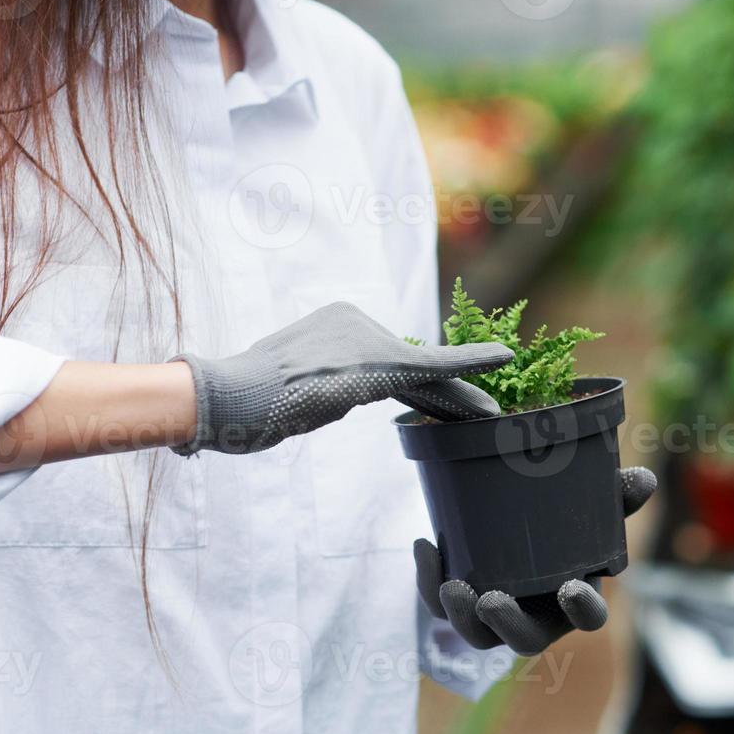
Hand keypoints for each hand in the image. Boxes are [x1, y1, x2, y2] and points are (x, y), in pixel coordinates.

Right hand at [171, 302, 512, 454]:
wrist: (229, 398)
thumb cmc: (240, 402)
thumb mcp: (282, 387)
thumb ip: (312, 385)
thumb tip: (318, 398)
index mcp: (333, 322)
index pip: (384, 360)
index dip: (415, 390)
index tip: (436, 408)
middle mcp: (355, 320)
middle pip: (410, 367)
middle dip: (447, 393)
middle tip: (482, 410)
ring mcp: (367, 339)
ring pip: (425, 375)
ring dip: (459, 397)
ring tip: (493, 413)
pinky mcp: (380, 363)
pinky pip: (435, 364)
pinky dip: (471, 362)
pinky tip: (504, 357)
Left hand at [415, 466, 657, 654]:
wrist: (511, 522)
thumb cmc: (561, 524)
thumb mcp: (589, 508)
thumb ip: (615, 498)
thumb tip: (644, 479)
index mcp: (573, 602)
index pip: (587, 619)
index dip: (582, 610)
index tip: (573, 588)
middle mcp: (535, 619)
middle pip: (523, 640)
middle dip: (506, 625)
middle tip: (490, 601)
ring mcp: (494, 619)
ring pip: (475, 636)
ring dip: (460, 617)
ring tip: (450, 585)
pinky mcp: (459, 606)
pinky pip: (439, 608)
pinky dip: (428, 581)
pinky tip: (427, 546)